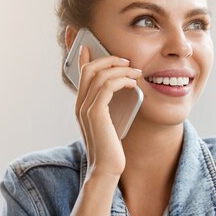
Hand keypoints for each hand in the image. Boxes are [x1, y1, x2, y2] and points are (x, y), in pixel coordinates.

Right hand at [76, 46, 141, 180]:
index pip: (81, 75)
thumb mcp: (110, 125)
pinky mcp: (96, 114)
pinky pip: (107, 87)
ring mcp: (86, 109)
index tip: (92, 45)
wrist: (106, 170)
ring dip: (120, 68)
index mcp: (82, 106)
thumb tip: (122, 93)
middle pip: (89, 68)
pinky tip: (133, 83)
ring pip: (99, 74)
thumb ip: (110, 109)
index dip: (85, 57)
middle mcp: (80, 105)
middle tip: (128, 61)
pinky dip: (121, 80)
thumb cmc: (111, 151)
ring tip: (136, 71)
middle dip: (109, 59)